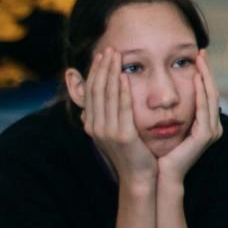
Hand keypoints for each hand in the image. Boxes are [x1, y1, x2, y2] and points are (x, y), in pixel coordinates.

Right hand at [82, 49, 155, 184]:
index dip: (95, 72)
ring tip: (116, 55)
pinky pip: (121, 108)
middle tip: (108, 49)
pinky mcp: (122, 136)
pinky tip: (124, 76)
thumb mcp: (111, 134)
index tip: (101, 56)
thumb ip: (103, 119)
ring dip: (111, 73)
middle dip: (102, 68)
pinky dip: (121, 90)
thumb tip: (88, 109)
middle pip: (96, 90)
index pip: (90, 92)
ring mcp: (107, 132)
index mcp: (92, 125)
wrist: (138, 178)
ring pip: (107, 95)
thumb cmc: (130, 155)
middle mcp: (95, 127)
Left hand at [156, 49, 222, 182]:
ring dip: (206, 78)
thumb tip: (156, 90)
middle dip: (207, 71)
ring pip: (211, 97)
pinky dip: (200, 93)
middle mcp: (211, 126)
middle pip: (212, 92)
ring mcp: (210, 131)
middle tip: (201, 52)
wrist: (159, 174)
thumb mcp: (163, 125)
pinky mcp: (205, 136)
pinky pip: (204, 109)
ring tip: (200, 61)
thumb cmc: (157, 151)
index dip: (202, 74)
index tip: (195, 56)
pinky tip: (196, 79)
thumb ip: (166, 109)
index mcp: (202, 124)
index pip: (205, 93)